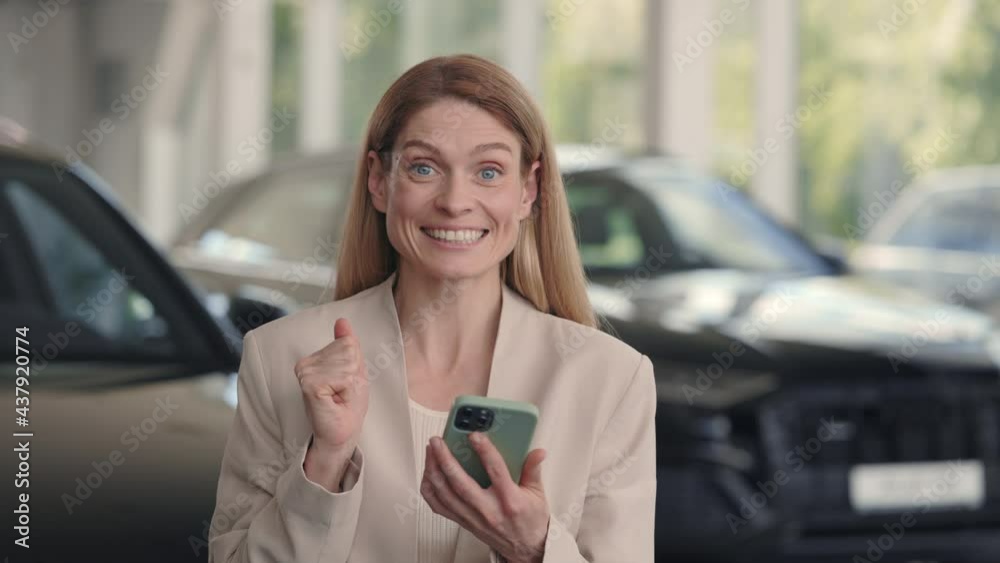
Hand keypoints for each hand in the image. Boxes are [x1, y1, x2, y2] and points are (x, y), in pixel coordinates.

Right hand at [295, 317, 368, 455]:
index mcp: (318, 358)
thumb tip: (342, 321)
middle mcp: (307, 363)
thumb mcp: (353, 371)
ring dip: (350, 383)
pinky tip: (335, 400)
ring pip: (345, 362)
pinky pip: (340, 375)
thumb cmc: (347, 407)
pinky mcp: (309, 384)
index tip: (347, 383)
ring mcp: (306, 372)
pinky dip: (346, 389)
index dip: (355, 365)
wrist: (339, 434)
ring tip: (340, 397)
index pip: (347, 342)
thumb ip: (347, 344)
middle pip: (347, 350)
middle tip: (344, 393)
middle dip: (354, 373)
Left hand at [421, 433, 549, 562]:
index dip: (484, 451)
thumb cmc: (530, 521)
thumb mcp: (537, 494)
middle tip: (438, 441)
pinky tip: (428, 473)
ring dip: (433, 470)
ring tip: (431, 451)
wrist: (525, 549)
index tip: (474, 435)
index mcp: (510, 500)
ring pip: (445, 493)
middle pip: (460, 483)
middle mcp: (488, 510)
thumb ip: (533, 470)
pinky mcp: (463, 522)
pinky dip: (430, 489)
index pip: (496, 471)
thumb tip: (538, 452)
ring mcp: (473, 517)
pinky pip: (438, 506)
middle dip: (445, 459)